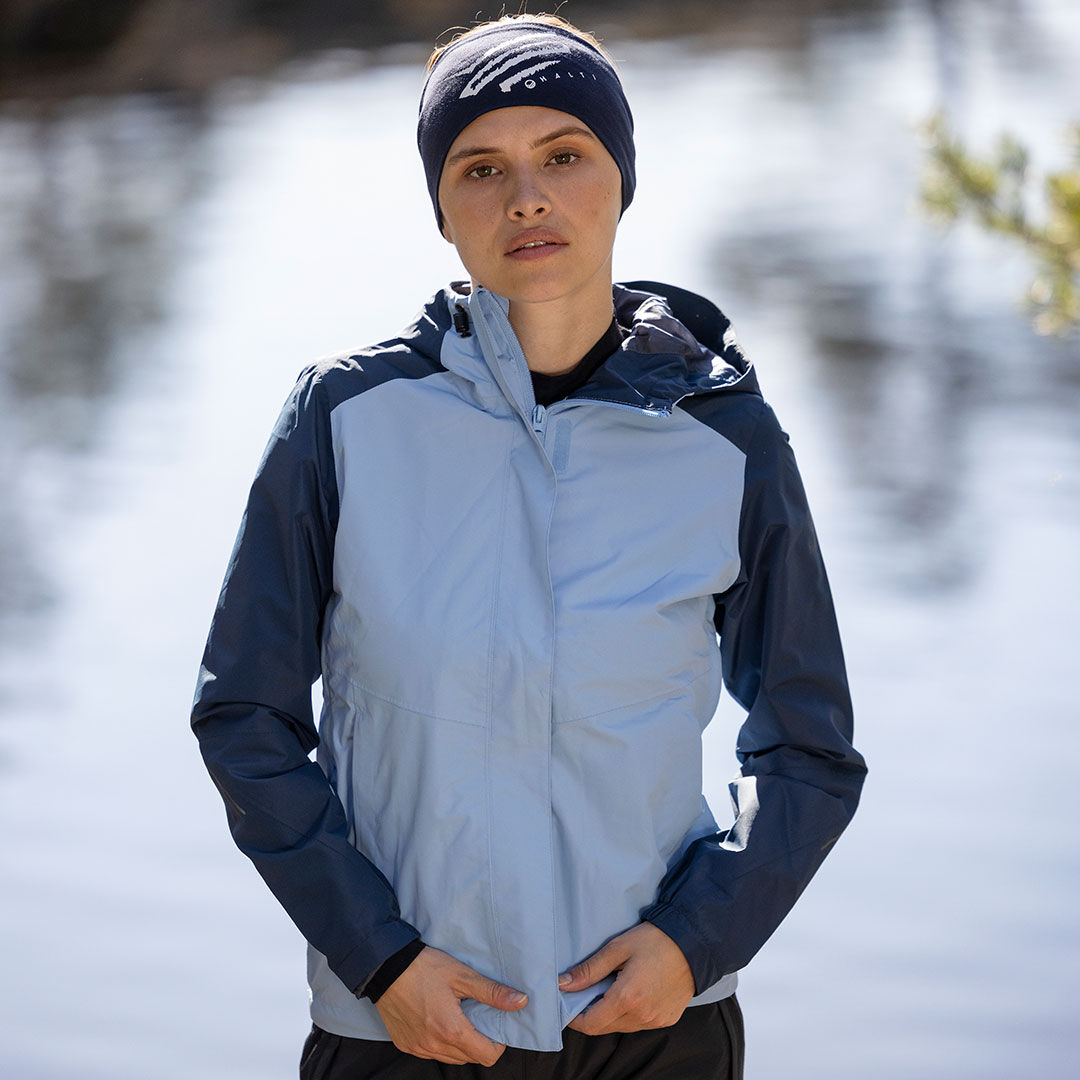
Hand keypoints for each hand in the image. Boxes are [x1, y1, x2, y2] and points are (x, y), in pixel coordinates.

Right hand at [373, 946, 527, 1064]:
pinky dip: (440, 1043)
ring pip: (450, 1058)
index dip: (498, 1043)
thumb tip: (520, 1001)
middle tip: (477, 1016)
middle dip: (480, 1042)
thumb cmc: (424, 968)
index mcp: (452, 1030)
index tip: (496, 1024)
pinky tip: (438, 1021)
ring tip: (458, 1017)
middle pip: (470, 1058)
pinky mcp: (406, 1045)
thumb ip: (492, 992)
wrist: (385, 967)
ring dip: (460, 1045)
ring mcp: (418, 1048)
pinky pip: (431, 1053)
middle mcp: (434, 1045)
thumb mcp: (462, 975)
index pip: (487, 1056)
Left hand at [560, 922, 694, 1035]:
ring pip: (621, 1026)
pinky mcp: (667, 1020)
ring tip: (612, 987)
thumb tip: (563, 984)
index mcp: (627, 998)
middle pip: (604, 1027)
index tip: (568, 1004)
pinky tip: (632, 992)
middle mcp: (643, 1016)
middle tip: (589, 990)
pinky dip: (629, 1013)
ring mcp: (656, 1021)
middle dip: (591, 1013)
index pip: (591, 1024)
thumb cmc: (655, 941)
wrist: (694, 943)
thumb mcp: (617, 948)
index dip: (575, 1018)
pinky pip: (639, 1024)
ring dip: (610, 1013)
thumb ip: (589, 969)